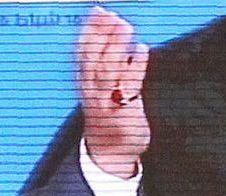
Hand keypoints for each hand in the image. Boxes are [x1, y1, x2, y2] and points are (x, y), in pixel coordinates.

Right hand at [75, 7, 150, 175]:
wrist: (109, 151)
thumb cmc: (107, 113)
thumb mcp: (99, 86)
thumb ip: (106, 60)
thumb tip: (112, 28)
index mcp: (85, 83)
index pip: (83, 52)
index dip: (89, 30)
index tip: (97, 12)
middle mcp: (93, 92)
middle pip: (95, 60)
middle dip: (103, 36)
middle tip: (112, 16)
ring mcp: (107, 103)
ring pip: (109, 72)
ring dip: (117, 48)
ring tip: (126, 28)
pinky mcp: (124, 113)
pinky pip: (130, 88)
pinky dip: (136, 68)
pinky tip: (142, 50)